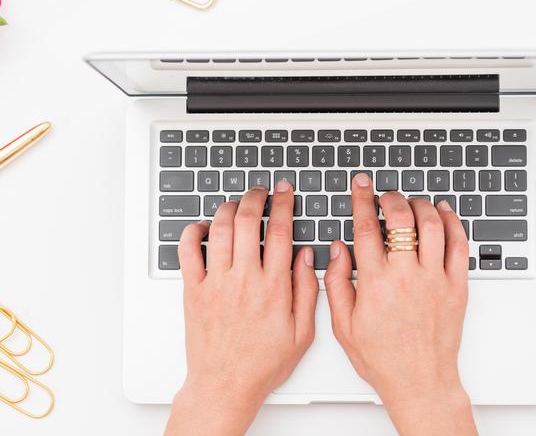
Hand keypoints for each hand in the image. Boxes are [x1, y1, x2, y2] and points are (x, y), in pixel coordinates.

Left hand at [165, 182, 317, 435]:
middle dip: (255, 197)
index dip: (283, 204)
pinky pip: (187, 251)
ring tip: (236, 204)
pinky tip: (203, 227)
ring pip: (219, 229)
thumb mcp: (302, 332)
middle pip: (247, 221)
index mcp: (273, 286)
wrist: (225, 384)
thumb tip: (306, 256)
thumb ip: (307, 290)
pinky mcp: (194, 290)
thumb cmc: (263, 363)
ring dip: (228, 208)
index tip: (284, 191)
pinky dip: (193, 232)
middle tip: (260, 191)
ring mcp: (216, 282)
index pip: (280, 230)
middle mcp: (244, 279)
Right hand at [324, 173, 476, 435]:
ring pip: (432, 224)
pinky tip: (444, 213)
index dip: (361, 199)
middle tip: (385, 194)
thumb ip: (335, 283)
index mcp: (375, 283)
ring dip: (420, 205)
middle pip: (402, 218)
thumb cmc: (382, 358)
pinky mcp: (457, 286)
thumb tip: (337, 249)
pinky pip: (459, 244)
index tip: (361, 184)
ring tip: (411, 202)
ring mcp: (435, 279)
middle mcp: (407, 276)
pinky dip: (453, 222)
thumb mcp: (343, 325)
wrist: (420, 382)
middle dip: (391, 197)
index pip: (367, 227)